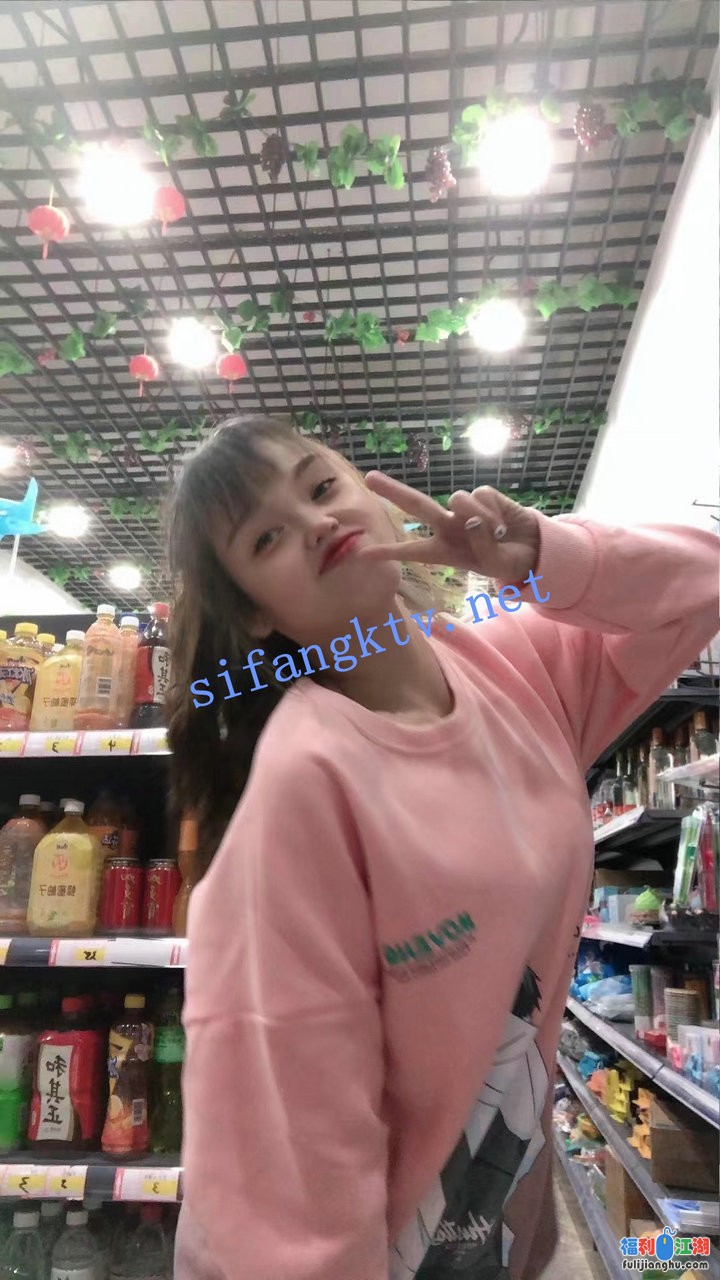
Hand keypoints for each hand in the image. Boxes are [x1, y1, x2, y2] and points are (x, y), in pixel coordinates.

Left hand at [358, 471, 540, 583]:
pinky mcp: (484, 495)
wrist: (534, 549)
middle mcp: (449, 527)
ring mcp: (465, 509)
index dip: (388, 553)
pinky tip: (503, 523)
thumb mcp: (493, 565)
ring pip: (457, 499)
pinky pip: (481, 496)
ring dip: (477, 516)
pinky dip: (493, 511)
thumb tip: (470, 518)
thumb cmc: (507, 561)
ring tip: (496, 533)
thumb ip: (481, 544)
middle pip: (416, 505)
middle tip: (369, 478)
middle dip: (393, 491)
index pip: (412, 551)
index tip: (362, 554)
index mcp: (444, 551)